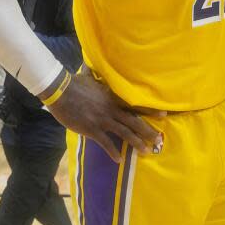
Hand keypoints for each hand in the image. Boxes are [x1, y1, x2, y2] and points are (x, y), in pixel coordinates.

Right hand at [46, 69, 165, 163]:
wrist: (60, 91)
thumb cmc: (74, 83)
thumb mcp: (91, 78)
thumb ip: (97, 77)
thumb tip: (95, 65)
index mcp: (113, 97)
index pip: (135, 105)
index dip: (150, 111)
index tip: (163, 115)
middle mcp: (112, 109)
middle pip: (134, 121)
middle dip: (148, 131)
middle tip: (159, 140)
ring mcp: (103, 120)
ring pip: (124, 133)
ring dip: (136, 143)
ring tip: (146, 151)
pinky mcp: (92, 129)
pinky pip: (105, 142)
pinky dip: (113, 152)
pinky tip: (119, 160)